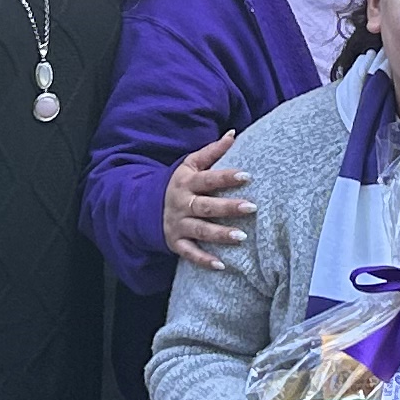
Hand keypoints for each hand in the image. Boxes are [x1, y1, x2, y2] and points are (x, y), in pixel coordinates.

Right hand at [160, 132, 249, 267]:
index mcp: (186, 182)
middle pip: (206, 206)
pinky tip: (222, 266)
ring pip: (200, 230)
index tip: (248, 175)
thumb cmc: (180, 184)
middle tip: (252, 207)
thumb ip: (212, 151)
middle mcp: (181, 204)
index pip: (208, 179)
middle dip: (228, 207)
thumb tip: (233, 133)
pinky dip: (204, 260)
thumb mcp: (190, 165)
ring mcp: (178, 225)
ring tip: (242, 237)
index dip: (226, 177)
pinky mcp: (176, 243)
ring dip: (220, 234)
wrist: (147, 207)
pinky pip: (190, 253)